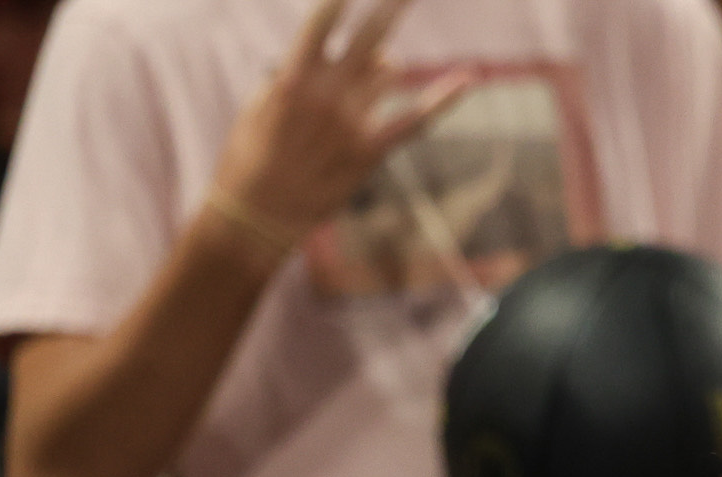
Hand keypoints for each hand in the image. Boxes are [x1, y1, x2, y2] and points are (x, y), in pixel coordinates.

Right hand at [209, 0, 472, 245]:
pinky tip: (467, 79)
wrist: (259, 212)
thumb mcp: (262, 103)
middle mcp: (326, 94)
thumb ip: (300, 73)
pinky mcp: (370, 151)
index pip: (322, 22)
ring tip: (354, 87)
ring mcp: (351, 123)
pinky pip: (414, 120)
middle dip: (391, 7)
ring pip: (385, 71)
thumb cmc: (253, 153)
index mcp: (292, 77)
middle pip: (369, 37)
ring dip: (380, 65)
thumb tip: (344, 56)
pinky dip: (443, 99)